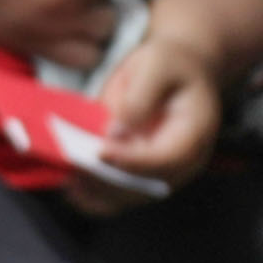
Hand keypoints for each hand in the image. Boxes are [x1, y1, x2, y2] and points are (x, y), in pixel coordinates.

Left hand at [74, 27, 226, 208]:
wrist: (177, 71)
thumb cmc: (168, 64)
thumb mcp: (157, 65)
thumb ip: (140, 96)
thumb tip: (116, 130)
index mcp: (194, 134)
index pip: (165, 159)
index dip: (132, 160)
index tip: (99, 151)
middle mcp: (182, 162)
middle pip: (145, 185)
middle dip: (107, 179)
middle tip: (73, 164)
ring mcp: (161, 173)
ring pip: (128, 197)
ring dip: (95, 192)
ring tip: (67, 176)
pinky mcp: (141, 176)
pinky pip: (117, 198)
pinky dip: (93, 198)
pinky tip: (70, 188)